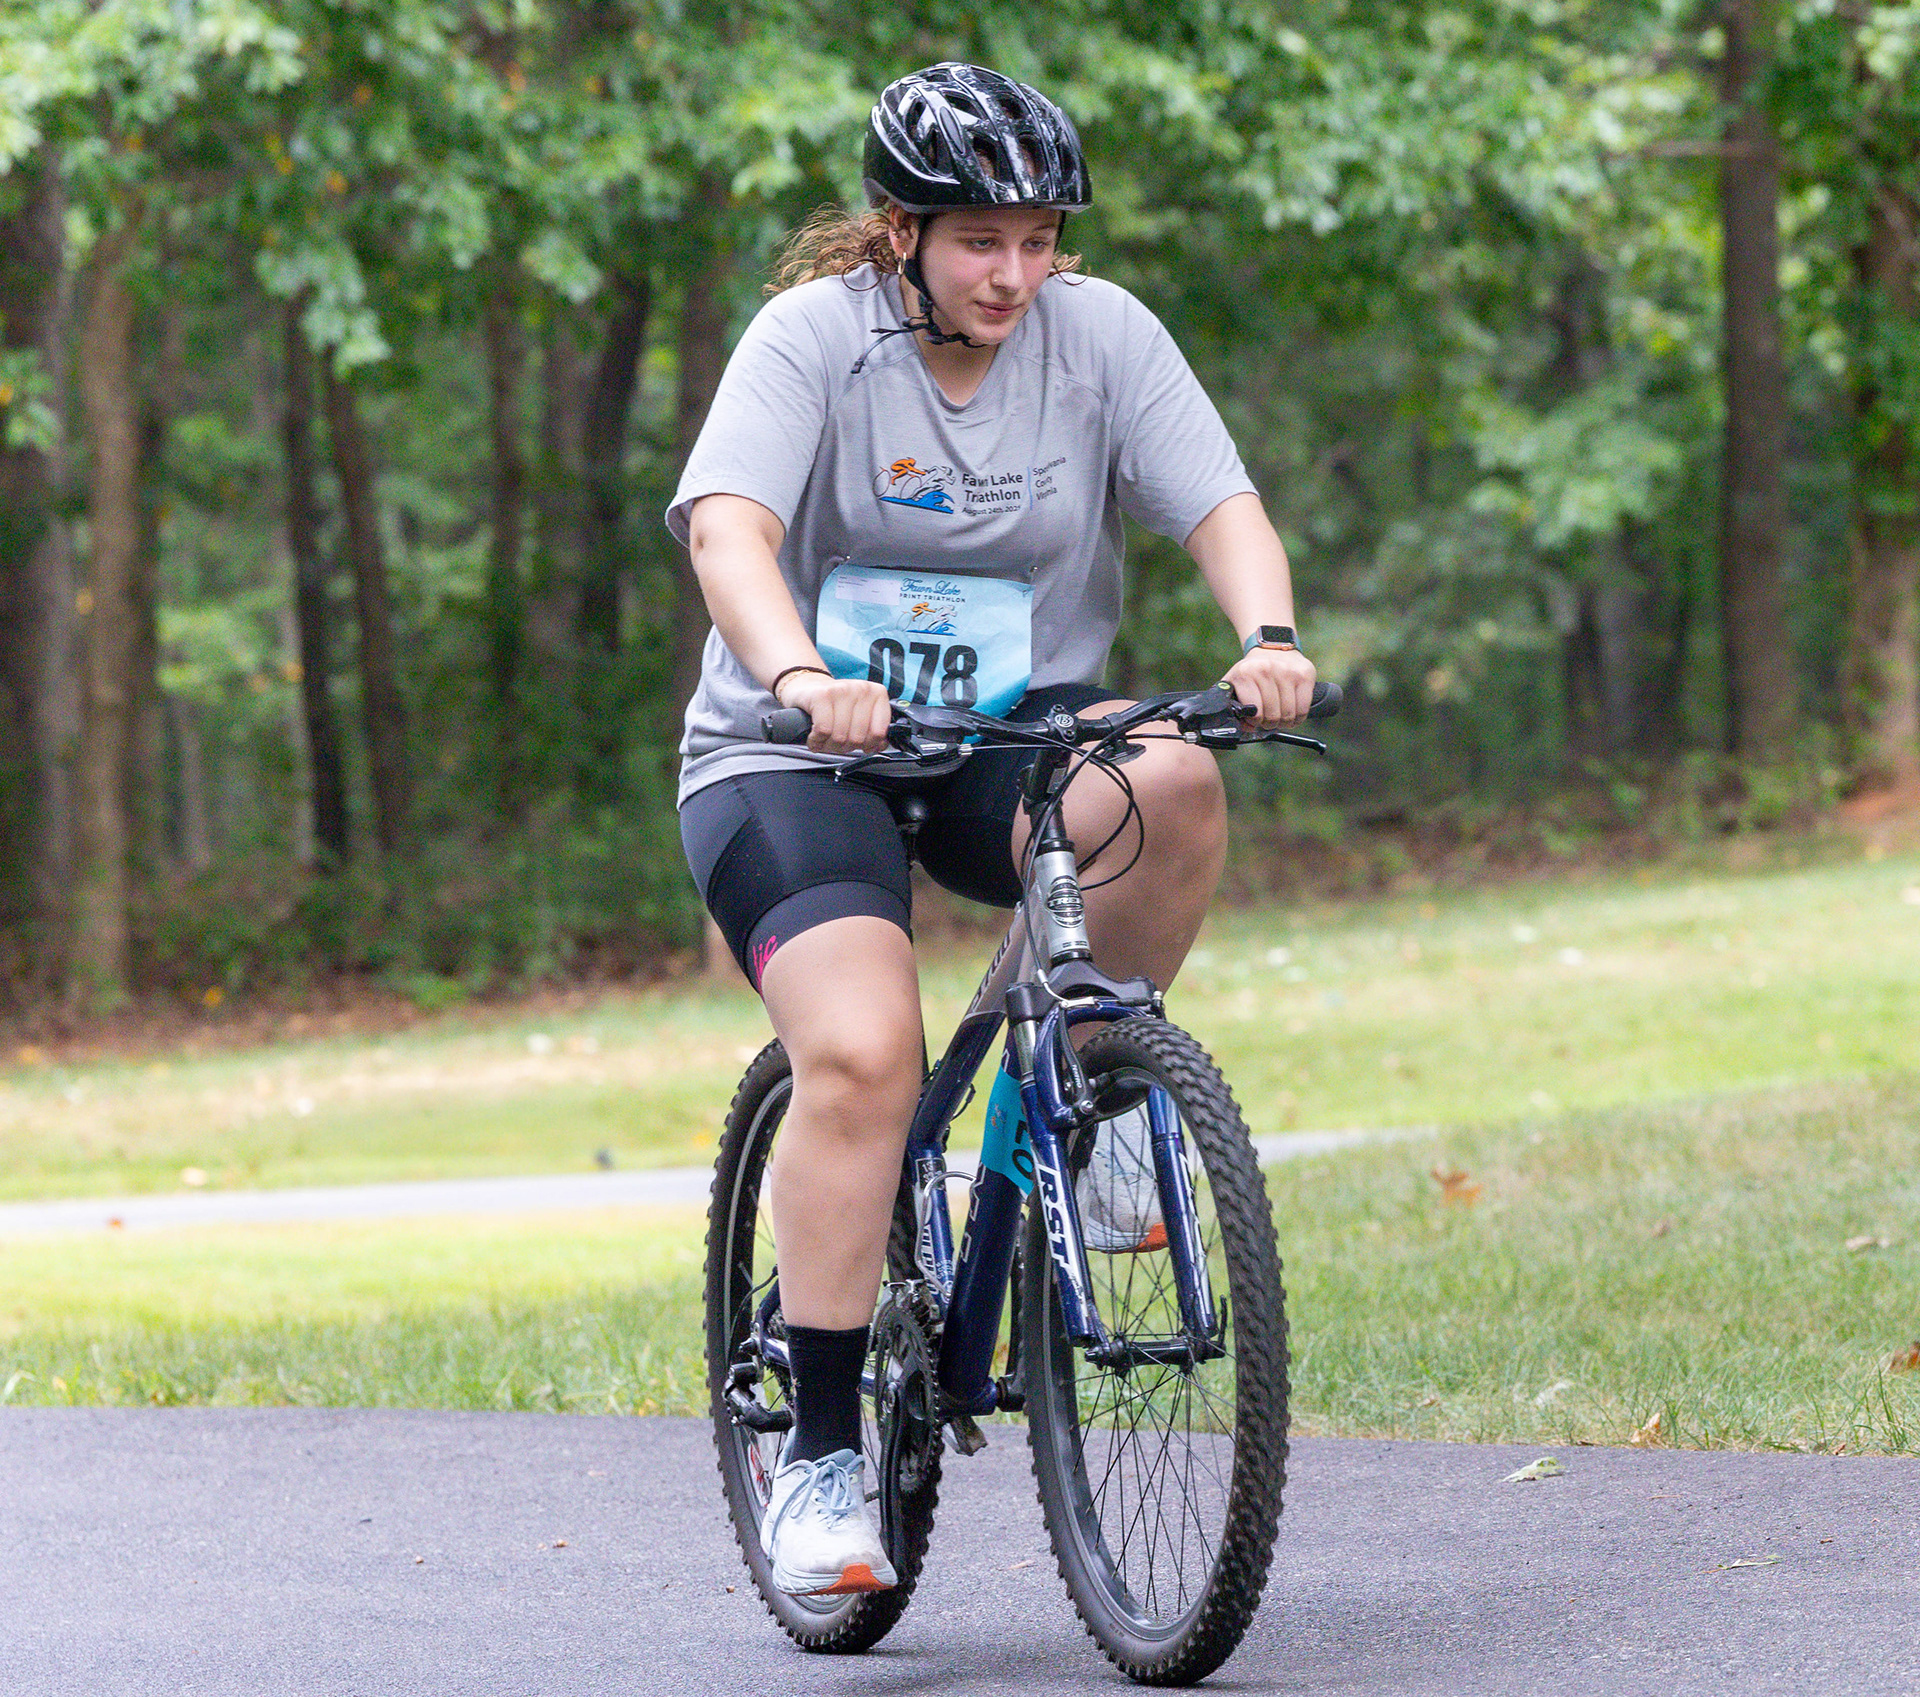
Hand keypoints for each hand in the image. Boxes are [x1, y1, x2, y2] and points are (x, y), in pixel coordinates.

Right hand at [777, 669, 892, 753]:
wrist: (809, 688)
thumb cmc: (836, 706)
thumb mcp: (861, 715)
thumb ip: (874, 731)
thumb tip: (879, 746)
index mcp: (877, 693)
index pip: (879, 732)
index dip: (867, 745)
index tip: (859, 744)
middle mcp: (862, 689)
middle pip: (857, 738)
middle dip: (844, 747)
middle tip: (836, 741)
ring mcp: (842, 690)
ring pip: (840, 736)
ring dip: (828, 745)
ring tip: (825, 738)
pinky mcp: (821, 695)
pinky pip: (823, 730)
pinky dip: (816, 740)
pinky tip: (815, 736)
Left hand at [1223, 646, 1315, 727]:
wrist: (1272, 646)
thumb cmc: (1253, 670)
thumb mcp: (1235, 683)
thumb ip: (1233, 706)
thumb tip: (1247, 727)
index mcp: (1245, 674)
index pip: (1255, 713)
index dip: (1255, 722)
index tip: (1256, 719)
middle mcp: (1266, 670)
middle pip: (1273, 716)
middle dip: (1270, 723)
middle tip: (1268, 719)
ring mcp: (1288, 672)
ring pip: (1289, 714)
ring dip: (1285, 722)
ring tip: (1280, 716)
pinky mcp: (1305, 675)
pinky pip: (1303, 708)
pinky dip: (1299, 717)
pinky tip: (1293, 714)